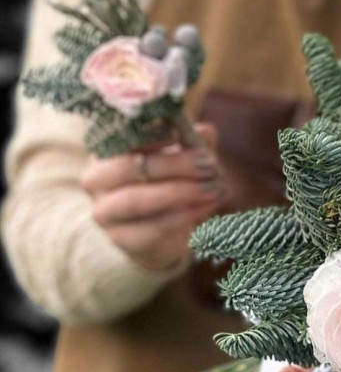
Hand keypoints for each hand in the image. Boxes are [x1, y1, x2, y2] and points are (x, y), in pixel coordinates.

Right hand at [81, 123, 225, 270]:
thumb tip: (206, 132)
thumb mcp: (184, 159)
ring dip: (179, 192)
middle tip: (208, 165)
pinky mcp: (122, 238)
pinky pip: (152, 226)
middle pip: (128, 166)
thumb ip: (192, 143)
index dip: (148, 134)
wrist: (164, 234)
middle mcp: (96, 179)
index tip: (178, 133)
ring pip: (137, 199)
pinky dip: (184, 216)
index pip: (119, 136)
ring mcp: (105, 211)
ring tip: (212, 187)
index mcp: (106, 149)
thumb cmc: (171, 184)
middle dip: (172, 164)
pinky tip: (207, 207)